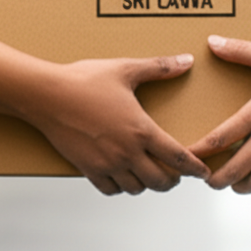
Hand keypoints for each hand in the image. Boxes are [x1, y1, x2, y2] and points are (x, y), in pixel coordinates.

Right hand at [29, 54, 210, 195]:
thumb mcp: (125, 69)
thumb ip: (159, 67)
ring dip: (147, 184)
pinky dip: (122, 187)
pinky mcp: (88, 169)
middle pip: (160, 181)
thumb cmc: (85, 79)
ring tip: (150, 173)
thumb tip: (187, 60)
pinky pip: (111, 189)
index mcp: (141, 130)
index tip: (205, 174)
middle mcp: (127, 152)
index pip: (177, 157)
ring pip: (137, 188)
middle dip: (173, 180)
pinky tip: (123, 176)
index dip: (195, 169)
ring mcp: (107, 164)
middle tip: (176, 173)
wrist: (46, 95)